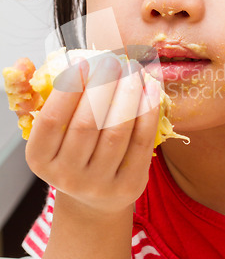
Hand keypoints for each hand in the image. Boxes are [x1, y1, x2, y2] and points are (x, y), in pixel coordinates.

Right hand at [25, 55, 159, 214]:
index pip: (52, 120)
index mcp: (40, 159)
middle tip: (113, 61)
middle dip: (102, 86)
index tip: (83, 61)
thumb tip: (46, 62)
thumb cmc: (72, 152)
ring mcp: (100, 184)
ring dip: (127, 94)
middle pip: (87, 124)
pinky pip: (141, 142)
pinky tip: (149, 89)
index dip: (68, 88)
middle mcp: (67, 176)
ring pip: (116, 131)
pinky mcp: (129, 185)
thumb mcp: (52, 133)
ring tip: (132, 70)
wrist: (94, 197)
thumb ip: (49, 98)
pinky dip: (147, 111)